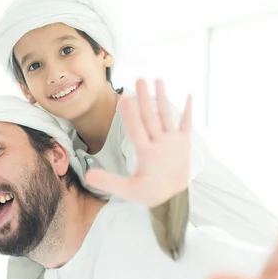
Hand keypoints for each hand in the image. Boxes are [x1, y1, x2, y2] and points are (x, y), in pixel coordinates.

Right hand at [85, 79, 191, 206]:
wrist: (176, 198)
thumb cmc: (150, 193)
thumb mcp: (128, 191)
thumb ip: (108, 181)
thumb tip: (87, 176)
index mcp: (146, 154)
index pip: (136, 130)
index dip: (129, 114)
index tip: (124, 98)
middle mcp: (161, 144)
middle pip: (150, 118)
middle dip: (144, 98)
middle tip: (139, 79)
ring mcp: (174, 142)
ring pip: (166, 116)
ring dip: (162, 98)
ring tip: (158, 80)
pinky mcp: (184, 143)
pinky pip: (187, 124)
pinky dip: (188, 110)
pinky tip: (189, 95)